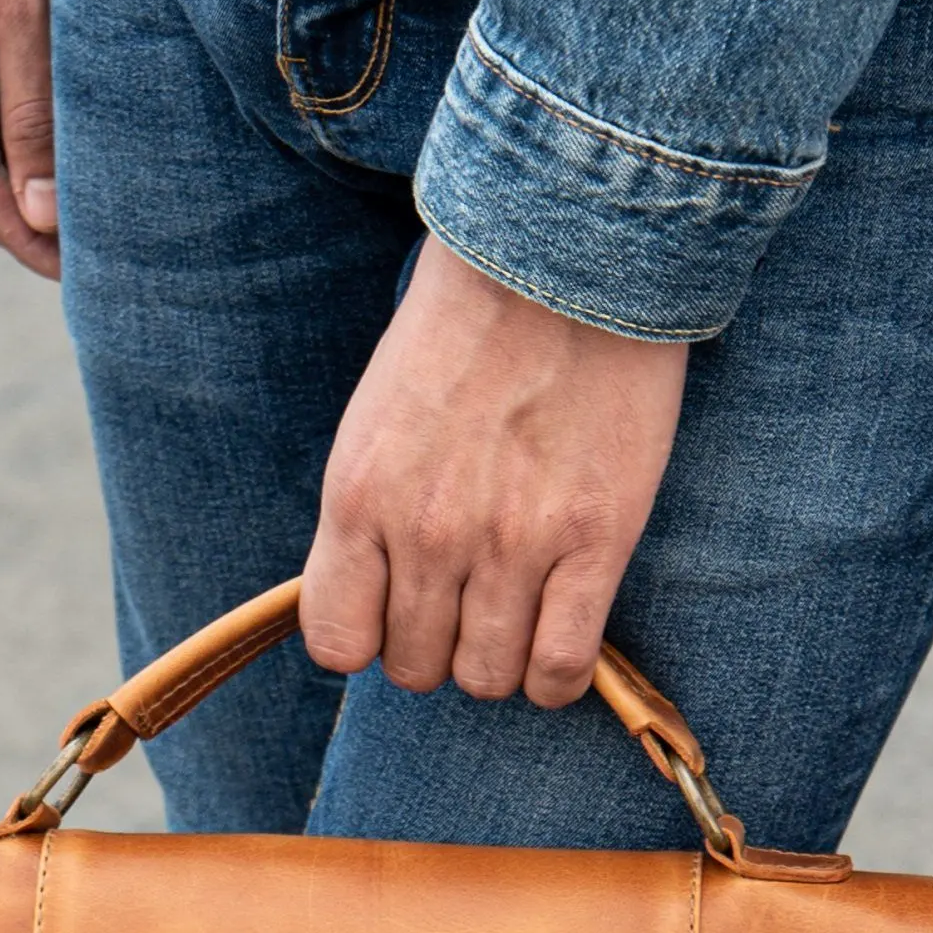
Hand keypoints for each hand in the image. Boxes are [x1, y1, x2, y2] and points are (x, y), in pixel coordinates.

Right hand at [0, 0, 58, 275]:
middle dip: (17, 213)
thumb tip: (41, 216)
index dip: (16, 237)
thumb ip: (36, 117)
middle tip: (90, 249)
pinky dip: (13, 122)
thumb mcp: (34, 9)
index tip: (75, 271)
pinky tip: (59, 133)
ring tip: (85, 198)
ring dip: (18, 170)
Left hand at [302, 247, 691, 704]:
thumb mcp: (379, 416)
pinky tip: (561, 636)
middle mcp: (427, 531)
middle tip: (469, 599)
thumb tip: (377, 596)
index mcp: (360, 496)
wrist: (566, 255)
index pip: (338, 642)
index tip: (399, 608)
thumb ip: (370, 509)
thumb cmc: (469, 327)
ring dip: (500, 658)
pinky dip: (557, 672)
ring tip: (519, 610)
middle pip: (415, 669)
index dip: (371, 638)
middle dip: (439, 646)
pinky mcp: (594, 542)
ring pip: (486, 676)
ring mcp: (511, 542)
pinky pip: (560, 665)